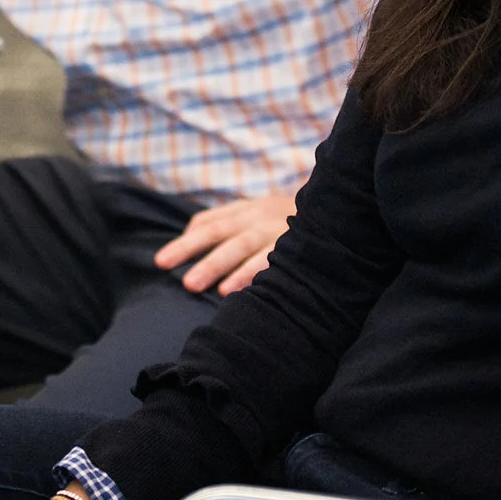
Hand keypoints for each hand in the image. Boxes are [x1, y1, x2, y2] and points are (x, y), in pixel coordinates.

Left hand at [155, 190, 295, 294]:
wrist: (339, 208)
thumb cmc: (287, 218)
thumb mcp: (257, 212)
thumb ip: (225, 220)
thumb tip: (190, 233)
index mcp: (246, 210)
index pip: (209, 223)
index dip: (185, 242)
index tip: (161, 262)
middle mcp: (259, 216)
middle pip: (219, 232)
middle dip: (192, 251)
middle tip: (171, 273)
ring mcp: (277, 229)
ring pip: (242, 245)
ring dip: (219, 266)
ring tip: (198, 286)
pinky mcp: (296, 245)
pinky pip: (272, 258)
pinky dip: (254, 273)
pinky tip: (237, 290)